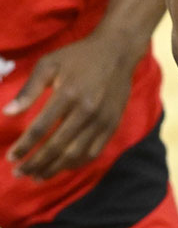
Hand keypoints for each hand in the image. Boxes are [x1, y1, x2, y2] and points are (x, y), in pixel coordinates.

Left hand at [4, 33, 141, 179]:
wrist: (117, 52)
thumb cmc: (78, 57)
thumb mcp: (49, 64)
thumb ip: (29, 89)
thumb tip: (8, 113)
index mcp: (67, 94)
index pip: (40, 128)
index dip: (24, 146)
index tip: (11, 158)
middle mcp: (86, 110)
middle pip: (57, 146)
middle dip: (36, 163)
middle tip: (20, 173)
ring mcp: (102, 120)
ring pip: (76, 153)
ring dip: (55, 168)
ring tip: (38, 176)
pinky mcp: (112, 124)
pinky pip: (94, 151)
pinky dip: (77, 163)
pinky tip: (63, 167)